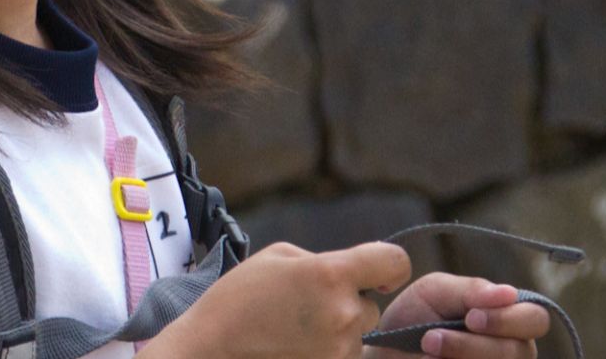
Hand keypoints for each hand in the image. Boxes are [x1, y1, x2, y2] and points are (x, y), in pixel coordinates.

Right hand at [143, 241, 411, 358]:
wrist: (212, 350)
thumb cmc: (238, 299)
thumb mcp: (277, 258)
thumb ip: (322, 261)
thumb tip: (353, 273)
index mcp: (330, 274)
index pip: (393, 262)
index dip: (389, 266)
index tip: (377, 276)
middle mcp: (343, 314)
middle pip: (371, 307)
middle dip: (347, 305)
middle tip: (308, 307)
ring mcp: (339, 351)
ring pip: (356, 336)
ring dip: (336, 332)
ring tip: (294, 330)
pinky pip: (342, 357)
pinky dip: (325, 352)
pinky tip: (294, 347)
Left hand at [362, 273, 549, 358]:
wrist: (386, 353)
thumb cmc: (415, 317)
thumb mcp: (436, 292)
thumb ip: (471, 290)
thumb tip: (508, 293)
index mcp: (509, 319)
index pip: (535, 319)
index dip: (507, 319)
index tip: (471, 318)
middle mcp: (514, 351)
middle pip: (519, 352)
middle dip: (473, 345)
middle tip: (431, 338)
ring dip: (458, 357)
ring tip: (424, 350)